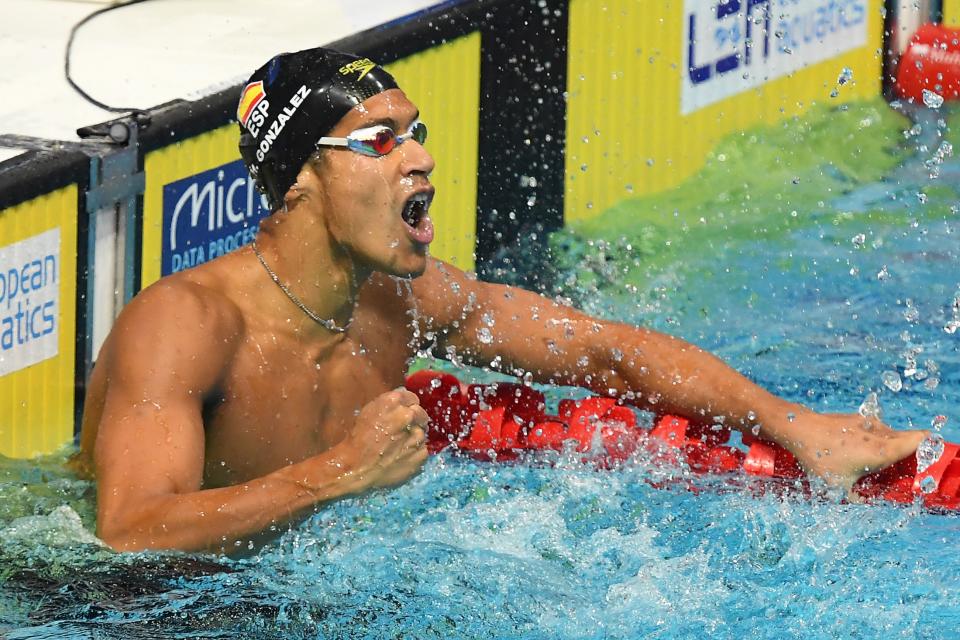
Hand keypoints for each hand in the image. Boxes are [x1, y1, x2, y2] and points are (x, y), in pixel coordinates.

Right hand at [335, 389, 429, 490]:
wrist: (356, 468)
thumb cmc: (358, 440)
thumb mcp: (368, 412)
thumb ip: (389, 405)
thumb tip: (402, 403)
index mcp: (394, 401)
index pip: (412, 398)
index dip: (407, 407)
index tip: (402, 414)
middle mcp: (408, 415)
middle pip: (420, 414)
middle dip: (413, 421)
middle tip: (401, 431)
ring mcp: (417, 435)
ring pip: (422, 432)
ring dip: (413, 437)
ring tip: (397, 447)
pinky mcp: (421, 454)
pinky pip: (422, 450)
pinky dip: (414, 453)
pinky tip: (400, 457)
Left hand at [778, 410, 926, 488]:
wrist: (798, 429)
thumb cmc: (819, 459)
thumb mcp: (837, 488)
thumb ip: (856, 499)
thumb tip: (863, 503)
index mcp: (883, 450)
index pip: (922, 440)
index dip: (928, 449)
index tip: (920, 463)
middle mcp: (880, 432)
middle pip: (908, 439)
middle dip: (906, 454)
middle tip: (894, 469)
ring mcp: (868, 422)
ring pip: (890, 434)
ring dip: (887, 446)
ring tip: (869, 461)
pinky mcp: (856, 417)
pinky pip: (874, 429)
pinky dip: (871, 439)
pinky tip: (852, 450)